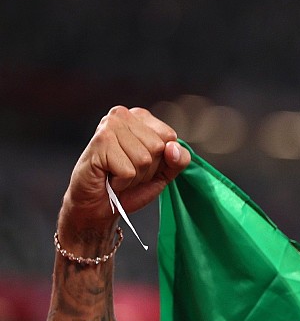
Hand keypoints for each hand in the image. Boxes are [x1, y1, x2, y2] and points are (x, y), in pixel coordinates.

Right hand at [61, 106, 190, 238]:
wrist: (99, 205)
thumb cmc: (130, 186)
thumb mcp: (165, 172)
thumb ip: (179, 159)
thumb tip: (173, 148)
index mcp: (141, 117)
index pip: (170, 137)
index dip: (162, 159)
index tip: (143, 164)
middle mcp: (123, 115)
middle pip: (158, 147)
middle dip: (148, 169)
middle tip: (128, 171)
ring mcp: (109, 126)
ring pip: (144, 159)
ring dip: (134, 176)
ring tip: (118, 174)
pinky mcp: (100, 142)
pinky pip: (129, 171)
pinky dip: (122, 182)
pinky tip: (109, 177)